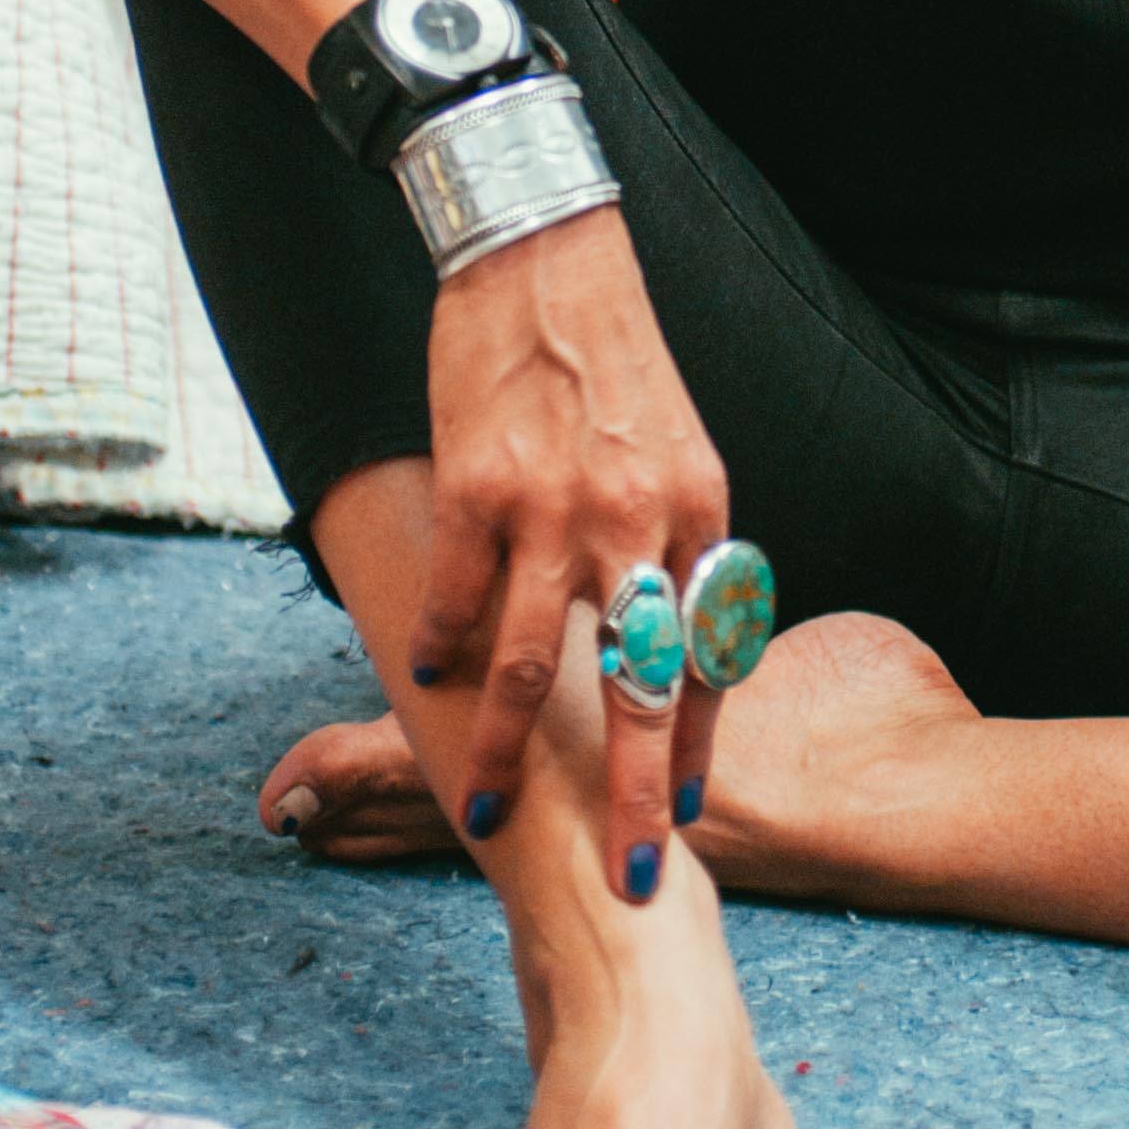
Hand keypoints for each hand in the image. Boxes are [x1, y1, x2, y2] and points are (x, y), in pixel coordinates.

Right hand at [411, 205, 730, 892]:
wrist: (542, 250)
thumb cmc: (610, 352)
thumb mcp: (677, 442)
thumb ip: (675, 535)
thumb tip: (669, 630)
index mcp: (699, 507)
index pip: (707, 652)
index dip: (697, 741)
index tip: (690, 814)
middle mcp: (636, 517)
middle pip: (638, 685)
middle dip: (635, 794)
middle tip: (632, 879)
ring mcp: (552, 507)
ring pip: (528, 666)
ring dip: (500, 749)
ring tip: (482, 809)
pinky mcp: (476, 488)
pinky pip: (453, 598)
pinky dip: (435, 646)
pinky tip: (421, 673)